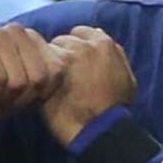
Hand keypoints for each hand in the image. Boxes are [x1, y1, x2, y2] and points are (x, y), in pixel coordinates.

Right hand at [0, 23, 63, 117]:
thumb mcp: (27, 92)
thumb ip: (47, 80)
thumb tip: (63, 69)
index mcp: (33, 39)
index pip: (56, 72)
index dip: (39, 93)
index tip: (19, 94)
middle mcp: (18, 32)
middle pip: (39, 78)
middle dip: (21, 97)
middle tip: (1, 93)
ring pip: (19, 80)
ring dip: (2, 96)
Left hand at [40, 26, 136, 145]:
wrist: (98, 129)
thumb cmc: (115, 108)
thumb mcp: (127, 78)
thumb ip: (116, 55)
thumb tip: (100, 34)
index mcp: (105, 44)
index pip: (81, 32)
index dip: (77, 47)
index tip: (75, 63)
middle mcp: (84, 46)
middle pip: (63, 40)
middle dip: (61, 54)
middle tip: (63, 75)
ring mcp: (64, 58)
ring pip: (47, 50)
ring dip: (46, 62)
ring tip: (50, 82)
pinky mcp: (47, 71)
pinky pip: (35, 63)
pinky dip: (35, 73)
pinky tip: (40, 86)